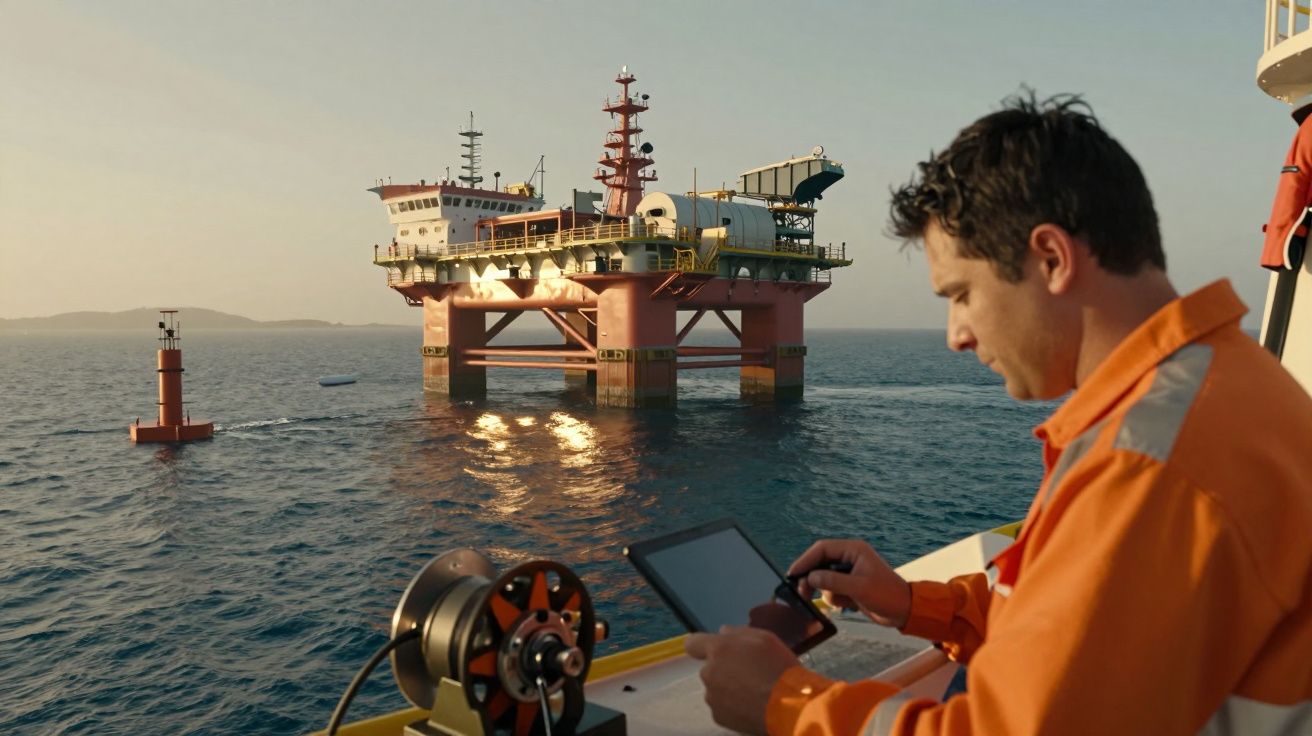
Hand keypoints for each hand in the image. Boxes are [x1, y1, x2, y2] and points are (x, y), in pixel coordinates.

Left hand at [685, 626, 798, 734]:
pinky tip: (750, 705)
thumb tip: (723, 632)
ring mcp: (712, 696)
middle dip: (723, 669)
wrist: (788, 705)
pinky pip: (722, 707)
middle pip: (709, 668)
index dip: (701, 646)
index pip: (692, 643)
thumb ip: (739, 632)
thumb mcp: (765, 638)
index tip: (713, 650)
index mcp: (718, 649)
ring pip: (715, 688)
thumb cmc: (778, 667)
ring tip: (752, 692)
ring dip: (727, 688)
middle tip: (747, 673)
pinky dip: (732, 706)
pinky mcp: (718, 717)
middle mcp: (709, 672)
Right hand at [788, 539, 910, 628]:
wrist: (904, 611)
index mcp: (853, 550)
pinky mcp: (849, 586)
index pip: (822, 549)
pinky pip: (831, 590)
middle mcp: (849, 558)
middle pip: (819, 563)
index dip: (805, 560)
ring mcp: (848, 573)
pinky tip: (848, 606)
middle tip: (801, 593)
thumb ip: (833, 581)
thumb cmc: (886, 595)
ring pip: (823, 579)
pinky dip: (834, 599)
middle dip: (811, 578)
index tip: (793, 574)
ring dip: (826, 592)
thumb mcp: (859, 588)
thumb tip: (809, 578)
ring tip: (839, 602)